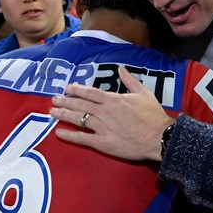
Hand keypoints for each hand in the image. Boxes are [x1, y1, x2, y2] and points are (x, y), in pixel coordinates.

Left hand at [50, 65, 172, 160]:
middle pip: (80, 104)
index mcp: (113, 99)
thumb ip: (130, 80)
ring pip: (78, 119)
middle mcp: (105, 112)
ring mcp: (103, 128)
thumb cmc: (153, 115)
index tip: (66, 88)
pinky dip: (70, 135)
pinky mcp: (103, 143)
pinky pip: (83, 138)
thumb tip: (121, 68)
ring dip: (64, 115)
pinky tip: (59, 132)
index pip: (90, 92)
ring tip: (52, 112)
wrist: (160, 137)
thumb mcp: (144, 93)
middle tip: (53, 99)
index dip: (76, 90)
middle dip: (65, 101)